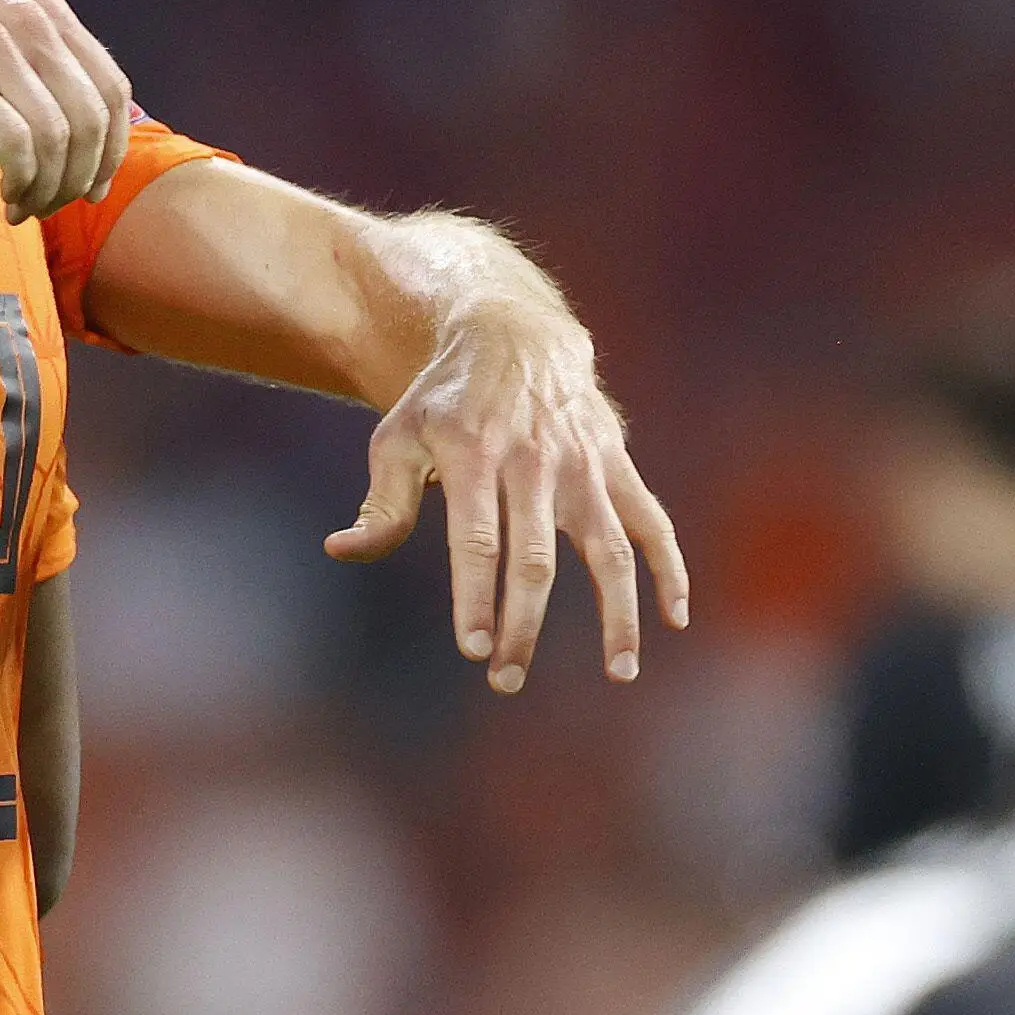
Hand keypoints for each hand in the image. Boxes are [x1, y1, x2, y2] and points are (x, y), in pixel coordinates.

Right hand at [0, 0, 131, 221]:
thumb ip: (31, 59)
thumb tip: (68, 121)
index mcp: (46, 11)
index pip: (113, 88)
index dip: (114, 147)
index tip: (93, 186)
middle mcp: (32, 25)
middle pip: (93, 120)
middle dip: (82, 178)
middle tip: (51, 208)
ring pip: (60, 139)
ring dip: (50, 189)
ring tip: (22, 208)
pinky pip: (18, 145)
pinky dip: (23, 184)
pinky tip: (6, 199)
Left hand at [324, 312, 688, 691]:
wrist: (513, 335)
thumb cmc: (444, 401)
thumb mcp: (398, 437)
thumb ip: (381, 503)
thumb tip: (341, 549)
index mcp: (474, 457)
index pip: (477, 541)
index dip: (477, 597)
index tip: (474, 649)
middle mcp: (534, 463)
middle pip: (535, 559)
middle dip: (523, 624)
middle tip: (506, 679)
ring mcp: (583, 466)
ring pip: (610, 550)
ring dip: (618, 614)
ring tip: (619, 673)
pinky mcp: (616, 466)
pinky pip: (652, 522)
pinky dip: (669, 568)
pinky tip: (674, 618)